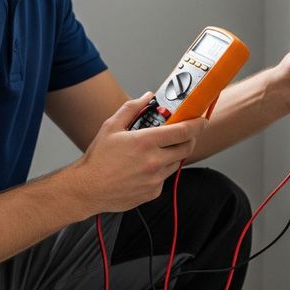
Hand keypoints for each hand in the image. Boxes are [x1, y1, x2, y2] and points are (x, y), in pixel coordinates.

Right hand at [70, 93, 207, 214]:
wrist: (87, 189)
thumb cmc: (98, 159)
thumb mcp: (111, 126)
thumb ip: (132, 108)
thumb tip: (147, 97)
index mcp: (146, 142)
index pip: (183, 131)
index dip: (197, 124)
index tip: (201, 120)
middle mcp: (154, 161)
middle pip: (186, 148)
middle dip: (189, 139)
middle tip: (182, 134)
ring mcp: (155, 179)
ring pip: (176, 163)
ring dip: (173, 154)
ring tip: (156, 151)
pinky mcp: (153, 192)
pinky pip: (164, 178)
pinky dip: (160, 170)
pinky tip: (144, 168)